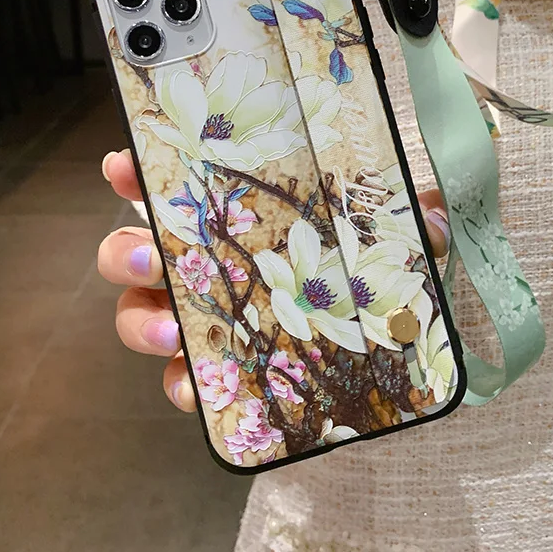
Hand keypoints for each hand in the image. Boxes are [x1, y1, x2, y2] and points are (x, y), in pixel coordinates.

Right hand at [97, 151, 450, 413]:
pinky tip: (196, 386)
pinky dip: (180, 384)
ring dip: (142, 320)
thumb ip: (411, 223)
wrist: (378, 364)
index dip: (139, 175)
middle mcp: (209, 268)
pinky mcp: (219, 374)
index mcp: (237, 224)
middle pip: (139, 251)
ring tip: (173, 328)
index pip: (176, 190)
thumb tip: (428, 212)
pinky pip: (180, 381)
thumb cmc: (369, 285)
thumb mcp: (394, 244)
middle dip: (128, 249)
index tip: (124, 165)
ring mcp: (207, 321)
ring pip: (142, 315)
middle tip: (153, 254)